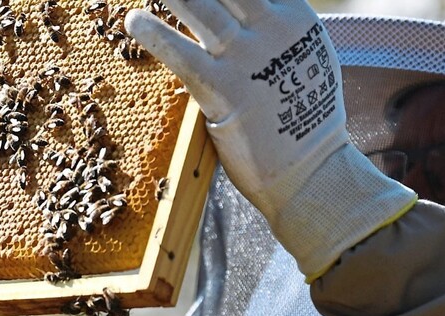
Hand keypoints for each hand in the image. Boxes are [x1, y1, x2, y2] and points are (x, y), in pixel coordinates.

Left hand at [126, 0, 416, 277]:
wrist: (311, 171)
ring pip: (201, 7)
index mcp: (295, 17)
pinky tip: (133, 21)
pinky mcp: (223, 89)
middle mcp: (272, 28)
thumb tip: (252, 13)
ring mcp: (246, 57)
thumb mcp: (306, 58)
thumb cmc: (305, 118)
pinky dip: (154, 34)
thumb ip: (277, 31)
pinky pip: (181, 54)